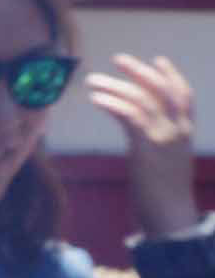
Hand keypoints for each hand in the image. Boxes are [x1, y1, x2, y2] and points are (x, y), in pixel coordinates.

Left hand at [89, 53, 199, 241]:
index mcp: (185, 133)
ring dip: (115, 86)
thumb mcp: (167, 164)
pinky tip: (96, 99)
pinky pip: (130, 116)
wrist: (171, 218)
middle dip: (140, 72)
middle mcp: (179, 130)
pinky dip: (112, 103)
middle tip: (118, 59)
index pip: (184, 95)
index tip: (157, 60)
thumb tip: (144, 139)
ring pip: (141, 99)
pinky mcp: (148, 147)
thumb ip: (159, 146)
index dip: (171, 75)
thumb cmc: (164, 197)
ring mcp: (165, 137)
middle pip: (161, 90)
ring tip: (93, 80)